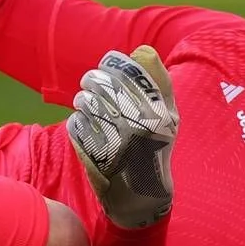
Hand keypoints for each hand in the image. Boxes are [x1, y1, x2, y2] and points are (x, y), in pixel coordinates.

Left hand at [67, 46, 178, 230]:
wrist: (143, 194)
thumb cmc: (156, 149)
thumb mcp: (169, 117)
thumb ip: (160, 82)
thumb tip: (141, 51)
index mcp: (157, 111)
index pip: (125, 71)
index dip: (111, 65)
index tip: (107, 69)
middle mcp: (137, 123)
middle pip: (100, 83)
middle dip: (92, 81)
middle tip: (90, 85)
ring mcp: (113, 139)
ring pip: (85, 102)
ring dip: (82, 100)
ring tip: (85, 104)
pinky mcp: (92, 154)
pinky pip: (76, 125)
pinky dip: (76, 122)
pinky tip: (83, 124)